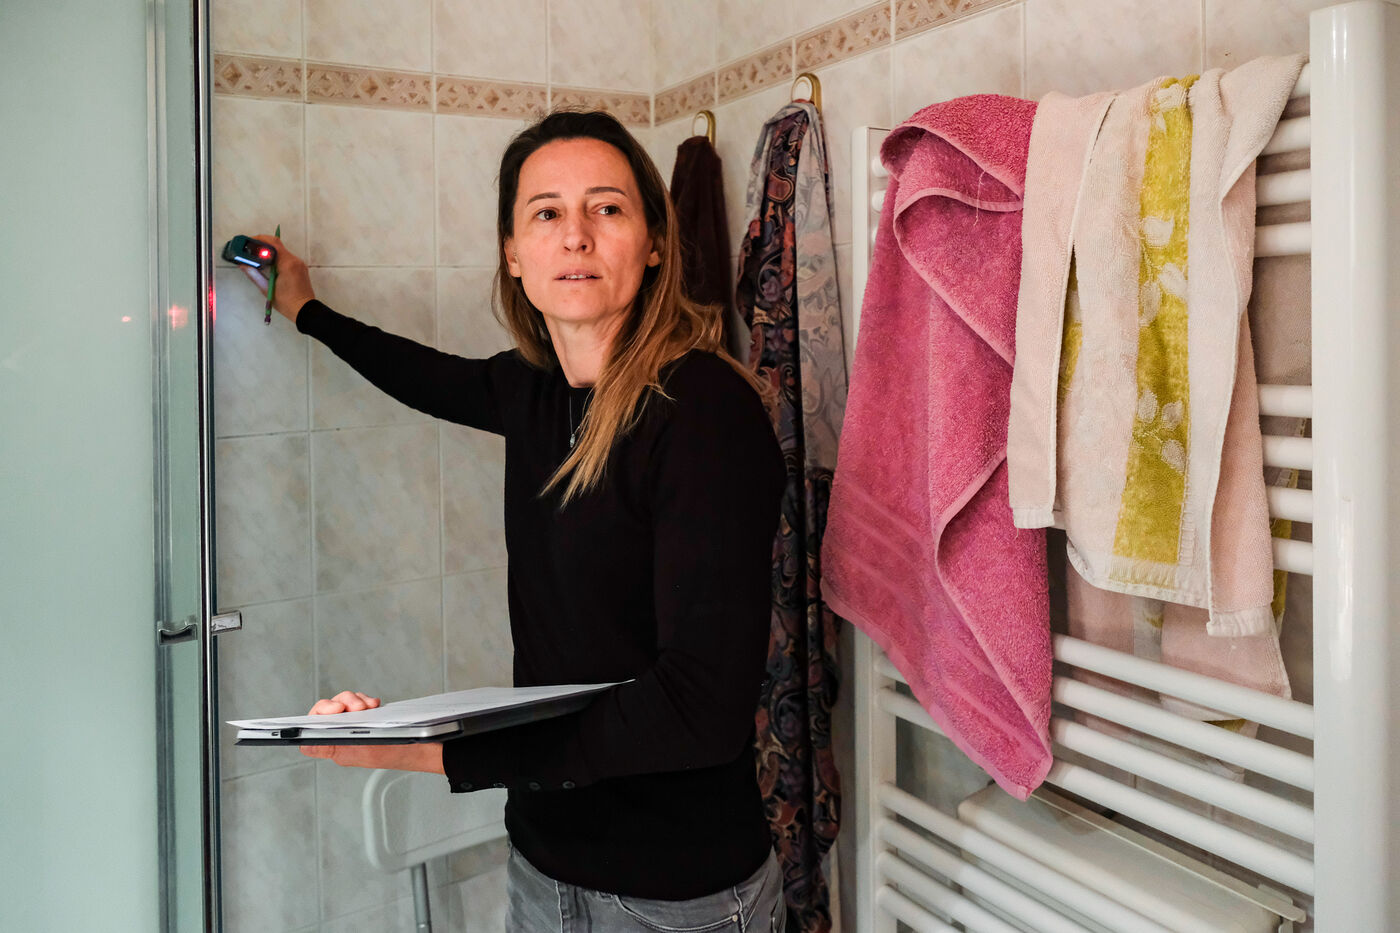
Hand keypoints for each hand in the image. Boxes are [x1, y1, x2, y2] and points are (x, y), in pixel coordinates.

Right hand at [240, 232, 315, 323]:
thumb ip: (254, 274)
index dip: (259, 240)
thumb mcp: (266, 289)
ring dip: (269, 250)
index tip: (249, 242)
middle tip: (250, 248)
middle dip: (263, 243)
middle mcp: (295, 260)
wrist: (305, 311)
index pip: (272, 243)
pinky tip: (267, 263)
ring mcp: (299, 264)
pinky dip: (276, 257)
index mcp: (287, 264)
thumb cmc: (287, 303)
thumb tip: (243, 264)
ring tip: (256, 256)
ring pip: (282, 250)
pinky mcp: (300, 268)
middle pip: (277, 244)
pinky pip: (286, 257)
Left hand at [299, 690, 444, 773]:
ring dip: (354, 699)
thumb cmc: (397, 753)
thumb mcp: (363, 751)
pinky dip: (364, 699)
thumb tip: (305, 745)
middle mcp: (343, 736)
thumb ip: (333, 746)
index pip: (312, 730)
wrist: (425, 748)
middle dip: (341, 702)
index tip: (335, 709)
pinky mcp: (368, 719)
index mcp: (337, 747)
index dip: (318, 715)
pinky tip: (374, 703)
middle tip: (358, 707)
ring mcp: (356, 727)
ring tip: (368, 705)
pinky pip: (358, 703)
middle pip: (327, 711)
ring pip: (343, 704)